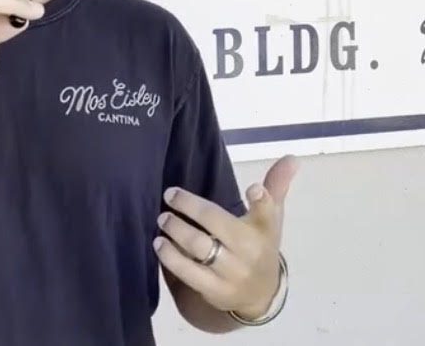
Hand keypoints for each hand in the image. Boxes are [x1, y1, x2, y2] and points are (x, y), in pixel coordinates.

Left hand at [154, 155, 297, 319]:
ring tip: (162, 219)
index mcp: (265, 229)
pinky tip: (160, 244)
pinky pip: (188, 273)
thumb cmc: (261, 245)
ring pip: (199, 248)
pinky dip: (171, 257)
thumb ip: (276, 185)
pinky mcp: (215, 291)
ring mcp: (232, 273)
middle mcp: (250, 251)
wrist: (261, 296)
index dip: (261, 200)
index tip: (253, 189)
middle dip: (189, 207)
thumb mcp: (272, 218)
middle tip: (169, 195)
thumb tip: (291, 157)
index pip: (267, 213)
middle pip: (216, 224)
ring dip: (176, 231)